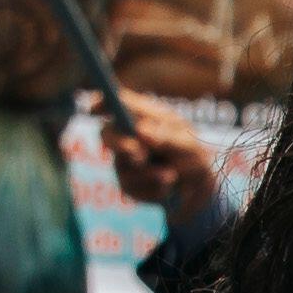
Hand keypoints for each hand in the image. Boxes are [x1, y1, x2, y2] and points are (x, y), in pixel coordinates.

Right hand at [103, 93, 226, 239]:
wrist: (198, 190)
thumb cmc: (193, 158)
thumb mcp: (190, 146)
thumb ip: (169, 138)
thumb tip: (141, 130)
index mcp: (144, 117)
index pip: (119, 103)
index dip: (103, 102)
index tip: (95, 108)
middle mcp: (128, 136)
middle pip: (107, 133)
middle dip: (120, 144)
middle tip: (140, 156)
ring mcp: (124, 161)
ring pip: (122, 165)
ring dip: (149, 173)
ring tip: (172, 176)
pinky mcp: (127, 184)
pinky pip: (132, 187)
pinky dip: (153, 188)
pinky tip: (168, 187)